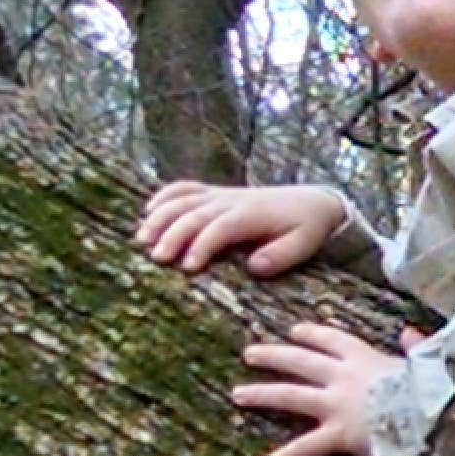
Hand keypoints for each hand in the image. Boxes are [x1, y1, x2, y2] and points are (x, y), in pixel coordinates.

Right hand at [135, 181, 353, 275]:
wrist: (313, 201)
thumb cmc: (307, 228)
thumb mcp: (304, 245)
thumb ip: (281, 256)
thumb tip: (253, 267)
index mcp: (250, 216)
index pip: (218, 229)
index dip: (200, 246)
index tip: (187, 268)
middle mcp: (230, 201)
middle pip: (192, 214)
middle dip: (171, 235)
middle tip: (156, 259)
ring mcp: (220, 195)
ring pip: (182, 199)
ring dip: (159, 217)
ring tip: (141, 239)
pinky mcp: (216, 193)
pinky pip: (185, 187)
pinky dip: (164, 195)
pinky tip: (147, 211)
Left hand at [232, 322, 424, 455]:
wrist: (434, 415)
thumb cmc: (436, 389)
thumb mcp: (427, 362)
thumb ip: (417, 346)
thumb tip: (410, 333)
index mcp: (365, 359)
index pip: (332, 340)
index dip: (312, 334)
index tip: (294, 332)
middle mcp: (343, 378)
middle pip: (300, 361)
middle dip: (273, 355)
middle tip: (249, 354)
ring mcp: (337, 405)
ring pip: (290, 396)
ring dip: (262, 394)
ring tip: (238, 395)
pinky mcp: (339, 434)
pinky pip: (307, 447)